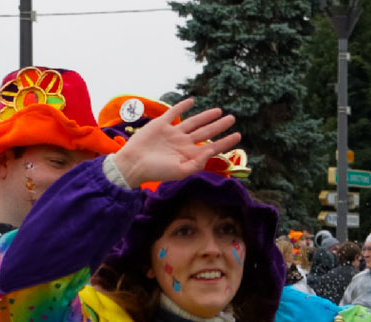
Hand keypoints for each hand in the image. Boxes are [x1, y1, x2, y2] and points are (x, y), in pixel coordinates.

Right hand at [109, 98, 240, 188]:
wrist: (133, 164)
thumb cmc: (156, 171)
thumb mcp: (180, 171)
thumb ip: (197, 163)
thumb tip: (211, 150)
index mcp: (188, 155)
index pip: (211, 147)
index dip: (225, 141)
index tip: (238, 135)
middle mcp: (183, 143)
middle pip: (206, 132)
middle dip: (219, 126)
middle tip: (232, 118)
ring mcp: (172, 133)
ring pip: (194, 122)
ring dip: (206, 116)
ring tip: (219, 111)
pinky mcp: (161, 124)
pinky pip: (174, 112)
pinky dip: (183, 106)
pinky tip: (192, 101)